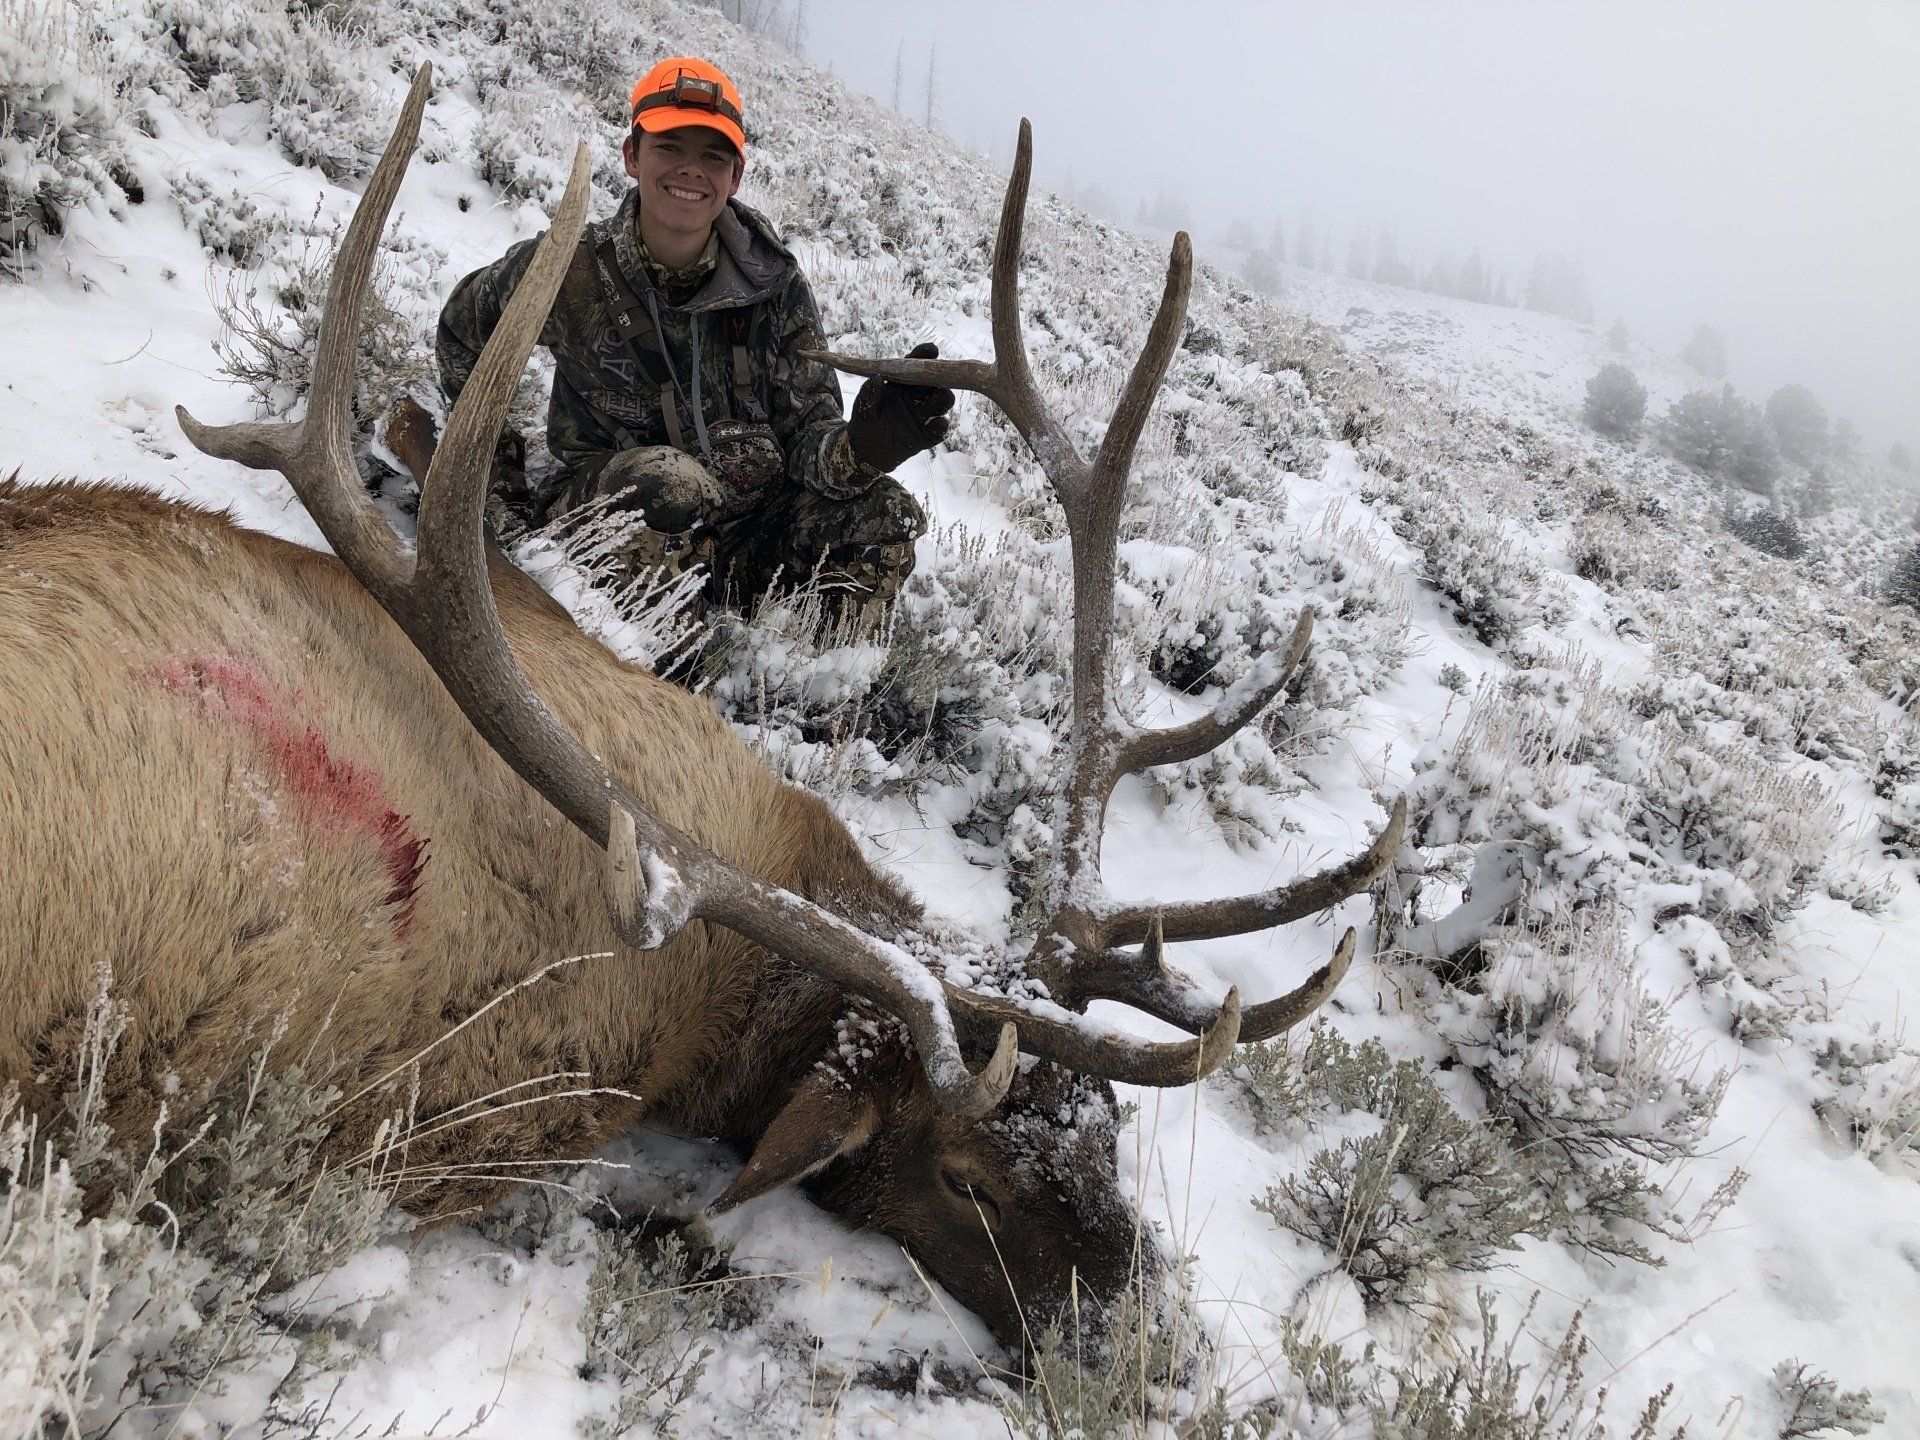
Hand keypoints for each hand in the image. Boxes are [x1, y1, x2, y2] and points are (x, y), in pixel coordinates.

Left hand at [847, 342, 956, 474]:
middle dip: (941, 377)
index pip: (915, 366)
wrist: (866, 450)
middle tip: (941, 375)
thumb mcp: (863, 406)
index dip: (924, 356)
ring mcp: (923, 416)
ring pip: (940, 404)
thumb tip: (877, 378)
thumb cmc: (866, 421)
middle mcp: (917, 397)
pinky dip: (941, 427)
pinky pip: (936, 431)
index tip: (932, 350)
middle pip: (934, 383)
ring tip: (942, 395)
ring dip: (944, 398)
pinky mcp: (925, 436)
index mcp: (903, 384)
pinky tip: (940, 423)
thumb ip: (869, 393)